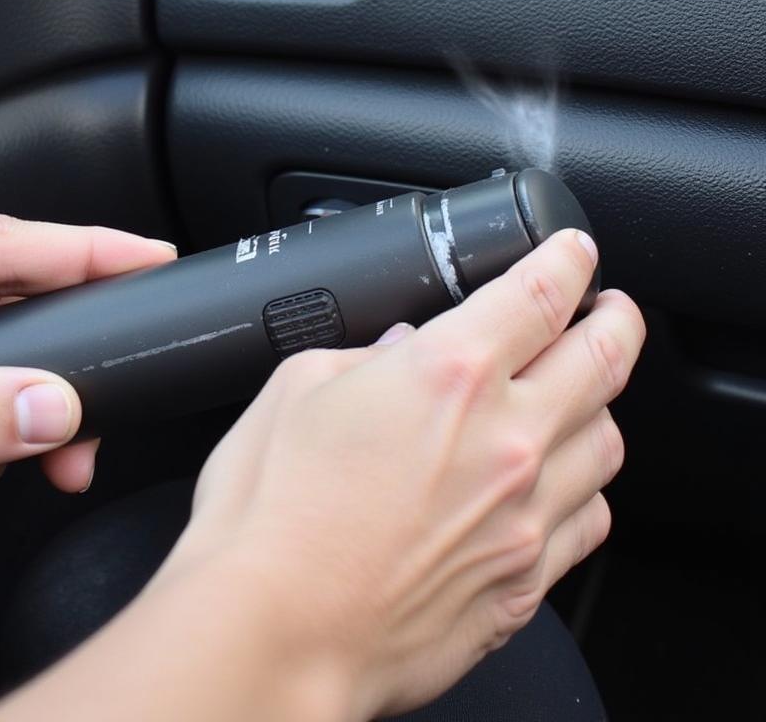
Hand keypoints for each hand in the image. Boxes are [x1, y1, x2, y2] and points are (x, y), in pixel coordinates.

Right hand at [155, 229, 643, 718]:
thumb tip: (397, 351)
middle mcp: (505, 440)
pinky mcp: (523, 582)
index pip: (540, 294)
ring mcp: (524, 516)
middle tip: (612, 308)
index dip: (567, 260)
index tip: (574, 254)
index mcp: (447, 374)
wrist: (275, 632)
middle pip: (604, 359)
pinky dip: (585, 487)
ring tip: (579, 397)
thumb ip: (363, 356)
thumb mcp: (297, 389)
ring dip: (599, 406)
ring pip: (607, 442)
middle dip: (617, 319)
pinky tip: (558, 483)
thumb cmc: (270, 515)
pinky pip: (590, 521)